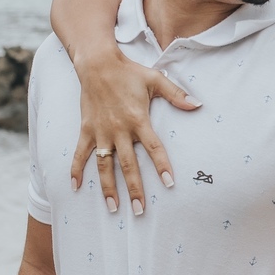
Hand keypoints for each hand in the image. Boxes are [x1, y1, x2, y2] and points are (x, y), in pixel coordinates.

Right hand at [70, 52, 198, 213]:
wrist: (97, 63)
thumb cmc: (129, 72)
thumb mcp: (156, 79)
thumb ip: (177, 94)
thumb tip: (198, 104)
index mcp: (138, 119)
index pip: (153, 148)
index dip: (161, 166)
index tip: (169, 183)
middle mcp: (119, 129)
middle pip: (128, 165)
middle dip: (134, 188)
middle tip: (141, 210)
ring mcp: (101, 132)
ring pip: (104, 165)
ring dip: (108, 188)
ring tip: (113, 208)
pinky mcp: (86, 130)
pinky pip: (79, 154)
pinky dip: (75, 170)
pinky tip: (75, 187)